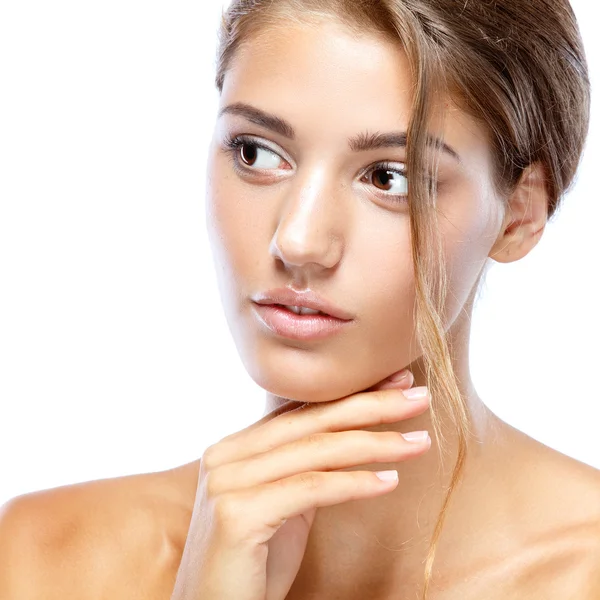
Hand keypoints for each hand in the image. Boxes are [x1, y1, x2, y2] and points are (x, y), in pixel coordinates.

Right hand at [170, 369, 430, 599]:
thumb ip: (303, 466)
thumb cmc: (254, 566)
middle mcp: (225, 456)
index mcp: (234, 448)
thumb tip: (351, 433)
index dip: (352, 395)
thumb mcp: (284, 505)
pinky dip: (355, 483)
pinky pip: (311, 489)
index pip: (302, 411)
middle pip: (312, 421)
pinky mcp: (237, 514)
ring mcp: (227, 482)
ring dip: (376, 443)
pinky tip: (391, 481)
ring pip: (317, 451)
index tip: (396, 383)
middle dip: (371, 406)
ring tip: (419, 442)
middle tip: (418, 395)